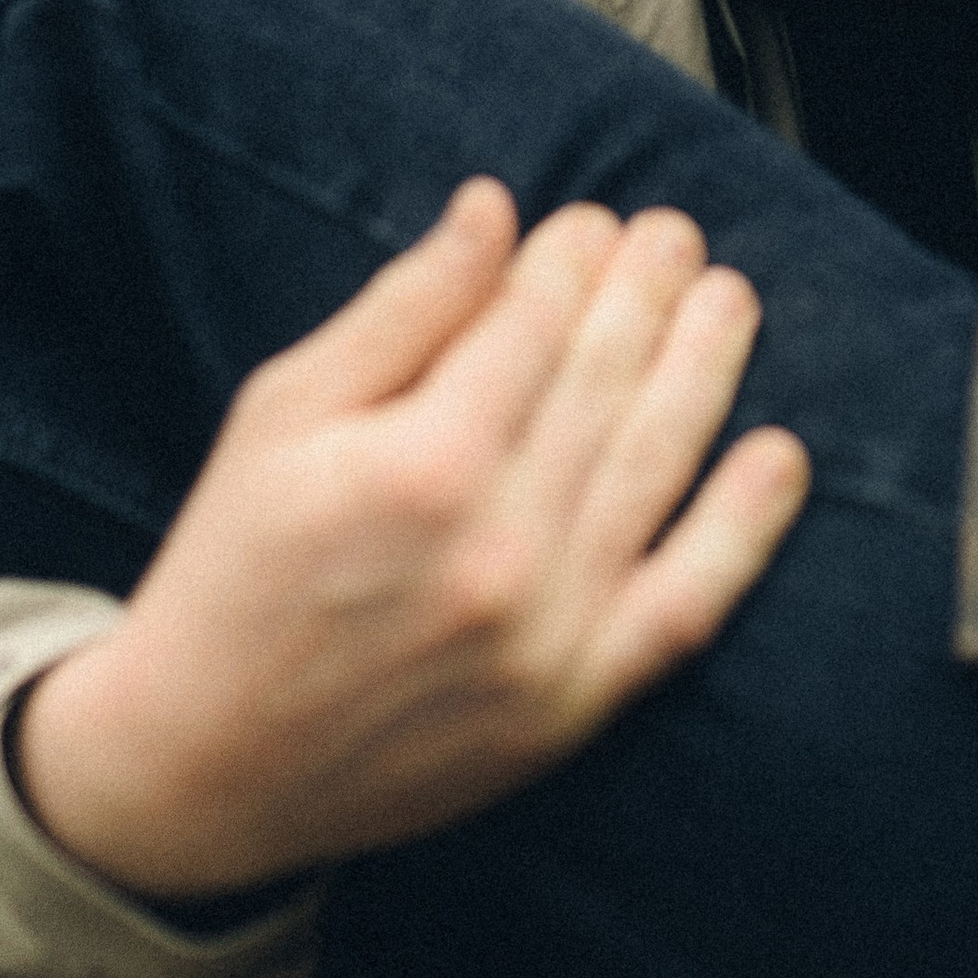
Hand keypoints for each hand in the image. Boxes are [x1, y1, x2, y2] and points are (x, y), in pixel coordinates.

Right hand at [12, 180, 808, 899]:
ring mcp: (548, 631)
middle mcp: (498, 547)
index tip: (590, 222)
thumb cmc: (233, 570)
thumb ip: (403, 308)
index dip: (572, 257)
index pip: (536, 323)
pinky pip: (689, 601)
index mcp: (419, 464)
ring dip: (705, 369)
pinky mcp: (574, 703)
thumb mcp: (282, 412)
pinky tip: (778, 455)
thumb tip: (495, 210)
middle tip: (675, 236)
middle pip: (607, 378)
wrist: (199, 768)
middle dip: (648, 290)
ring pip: (656, 464)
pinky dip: (745, 527)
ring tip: (729, 301)